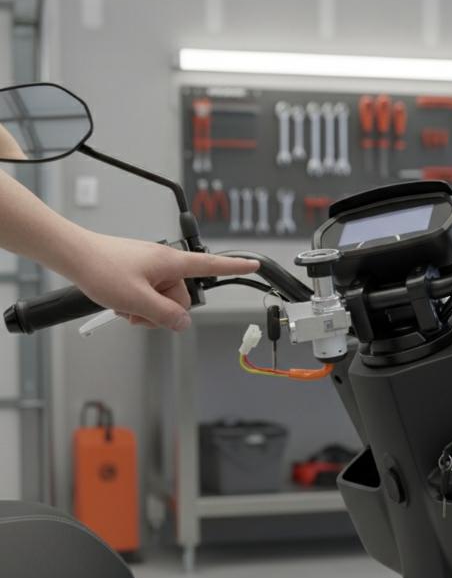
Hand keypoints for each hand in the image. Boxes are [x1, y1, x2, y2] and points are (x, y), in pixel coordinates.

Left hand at [69, 233, 259, 330]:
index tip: (253, 264)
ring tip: (124, 307)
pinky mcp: (136, 271)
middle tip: (138, 313)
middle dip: (161, 311)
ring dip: (145, 309)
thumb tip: (183, 323)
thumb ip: (166, 315)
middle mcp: (163, 262)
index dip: (234, 267)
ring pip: (161, 299)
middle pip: (180, 297)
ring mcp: (149, 267)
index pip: (210, 266)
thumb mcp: (137, 301)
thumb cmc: (101, 268)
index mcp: (171, 263)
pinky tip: (120, 303)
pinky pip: (146, 293)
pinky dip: (135, 303)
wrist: (72, 254)